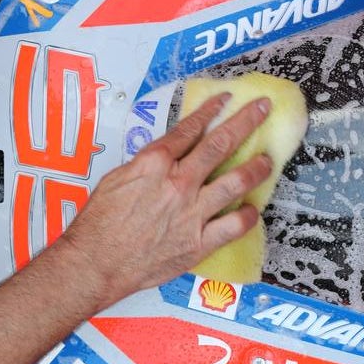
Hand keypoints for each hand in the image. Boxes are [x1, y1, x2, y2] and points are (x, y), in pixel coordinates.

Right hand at [61, 91, 272, 309]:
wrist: (96, 263)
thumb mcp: (115, 179)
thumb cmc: (99, 226)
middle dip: (245, 121)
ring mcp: (192, 212)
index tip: (224, 100)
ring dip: (256, 167)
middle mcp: (178, 183)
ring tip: (267, 160)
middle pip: (220, 144)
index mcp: (154, 163)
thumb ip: (145, 166)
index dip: (209, 110)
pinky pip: (234, 226)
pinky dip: (248, 217)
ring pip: (235, 181)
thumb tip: (162, 158)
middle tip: (261, 109)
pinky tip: (253, 210)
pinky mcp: (198, 242)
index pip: (189, 128)